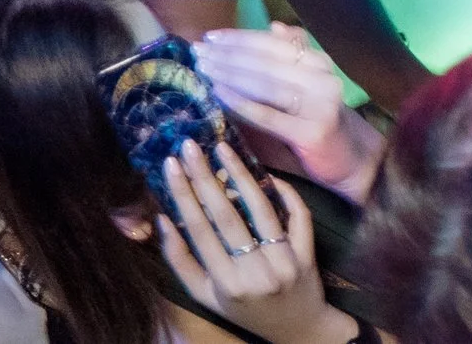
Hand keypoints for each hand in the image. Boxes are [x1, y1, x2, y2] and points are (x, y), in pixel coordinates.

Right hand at [156, 142, 345, 343]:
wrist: (297, 329)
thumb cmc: (243, 309)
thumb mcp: (205, 296)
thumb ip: (182, 262)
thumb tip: (163, 220)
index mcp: (224, 284)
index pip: (200, 231)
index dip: (184, 195)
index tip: (171, 165)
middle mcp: (253, 273)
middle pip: (226, 216)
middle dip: (205, 178)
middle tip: (190, 147)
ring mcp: (283, 262)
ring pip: (261, 210)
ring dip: (241, 175)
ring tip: (223, 149)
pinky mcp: (308, 253)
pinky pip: (297, 215)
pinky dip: (285, 191)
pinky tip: (267, 173)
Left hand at [195, 26, 383, 204]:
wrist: (351, 161)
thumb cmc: (320, 121)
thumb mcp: (311, 84)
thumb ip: (294, 56)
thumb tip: (274, 26)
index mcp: (321, 63)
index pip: (275, 44)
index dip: (242, 38)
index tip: (211, 36)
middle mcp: (323, 78)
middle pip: (268, 62)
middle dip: (229, 55)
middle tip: (198, 51)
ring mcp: (320, 105)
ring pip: (267, 84)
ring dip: (230, 74)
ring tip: (203, 69)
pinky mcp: (312, 132)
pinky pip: (268, 115)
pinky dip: (241, 103)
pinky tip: (219, 94)